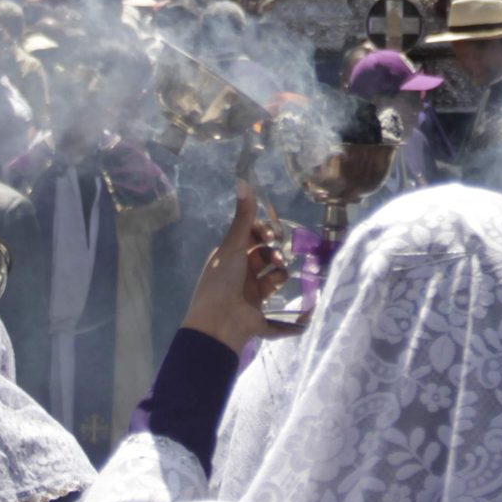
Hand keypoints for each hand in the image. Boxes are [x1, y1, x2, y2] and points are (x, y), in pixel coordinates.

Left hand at [180, 185, 293, 349]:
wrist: (220, 321)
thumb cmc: (222, 280)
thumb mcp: (233, 245)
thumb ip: (244, 216)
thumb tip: (243, 179)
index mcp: (229, 253)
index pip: (251, 234)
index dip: (263, 231)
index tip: (270, 234)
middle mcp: (240, 269)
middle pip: (264, 251)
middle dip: (273, 249)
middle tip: (277, 253)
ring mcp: (251, 288)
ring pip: (273, 270)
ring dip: (278, 268)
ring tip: (278, 271)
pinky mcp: (261, 306)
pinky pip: (277, 289)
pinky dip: (281, 284)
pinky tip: (280, 285)